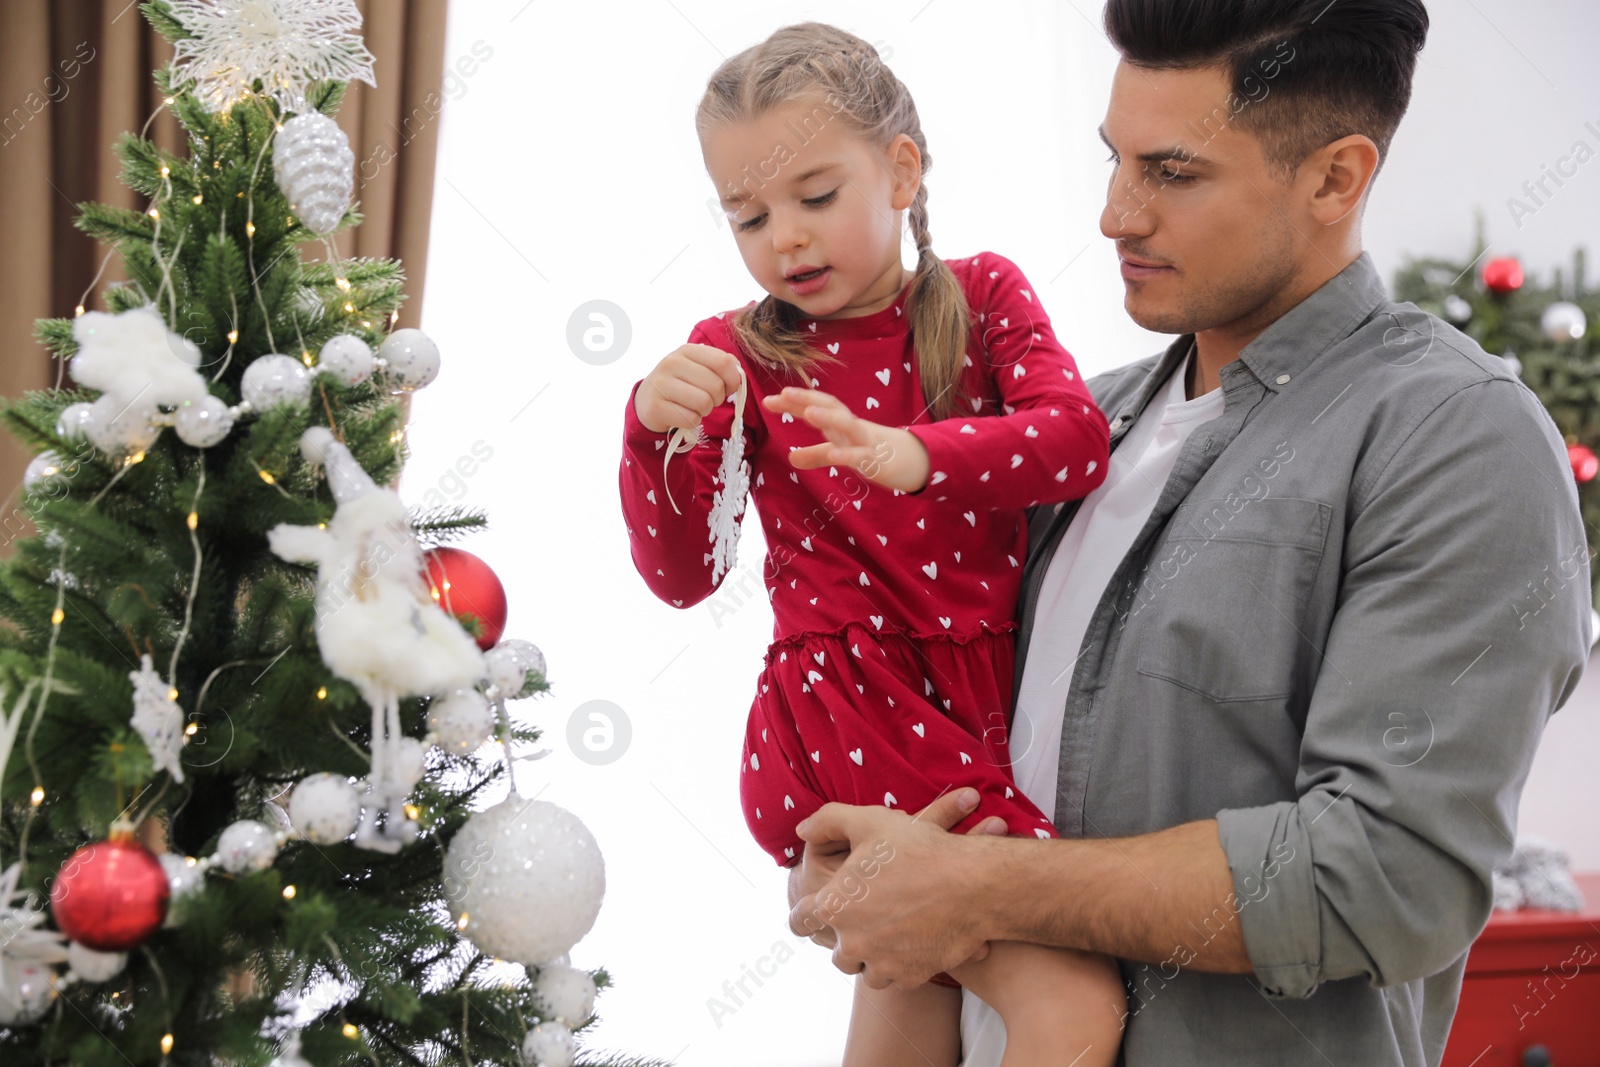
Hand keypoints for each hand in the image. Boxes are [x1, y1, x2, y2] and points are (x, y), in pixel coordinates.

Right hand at [634, 343, 742, 433]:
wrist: (647, 402)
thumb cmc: (680, 385)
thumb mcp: (697, 368)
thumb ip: (720, 366)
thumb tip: (738, 375)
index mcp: (686, 350)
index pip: (724, 362)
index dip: (733, 380)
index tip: (728, 388)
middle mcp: (671, 363)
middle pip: (715, 386)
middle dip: (717, 399)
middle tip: (707, 400)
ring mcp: (661, 385)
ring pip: (704, 403)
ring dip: (705, 411)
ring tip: (694, 407)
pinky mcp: (655, 407)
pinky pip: (690, 419)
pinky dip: (692, 422)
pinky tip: (683, 415)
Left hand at [761, 387, 930, 492]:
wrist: (915, 461)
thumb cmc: (873, 452)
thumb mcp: (842, 453)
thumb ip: (817, 455)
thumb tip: (791, 459)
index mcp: (842, 423)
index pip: (817, 406)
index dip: (794, 402)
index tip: (768, 400)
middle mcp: (852, 427)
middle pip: (830, 406)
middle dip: (807, 399)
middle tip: (782, 394)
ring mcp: (866, 441)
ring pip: (848, 425)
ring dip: (828, 417)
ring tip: (808, 412)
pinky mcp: (877, 460)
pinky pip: (862, 456)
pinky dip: (848, 454)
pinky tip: (834, 454)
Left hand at [787, 788, 1009, 988]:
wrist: (973, 885)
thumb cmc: (920, 850)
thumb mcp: (869, 820)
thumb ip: (828, 821)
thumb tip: (803, 829)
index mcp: (834, 906)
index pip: (799, 921)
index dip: (803, 914)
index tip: (810, 913)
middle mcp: (852, 941)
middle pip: (836, 952)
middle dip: (845, 937)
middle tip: (862, 920)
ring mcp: (881, 963)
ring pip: (863, 969)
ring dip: (870, 956)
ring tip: (884, 935)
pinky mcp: (910, 976)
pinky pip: (894, 978)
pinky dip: (898, 965)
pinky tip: (908, 944)